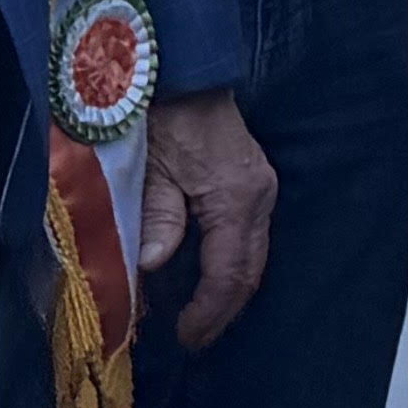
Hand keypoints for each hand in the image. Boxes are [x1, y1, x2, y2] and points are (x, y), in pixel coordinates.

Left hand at [140, 89, 279, 350]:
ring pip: (254, 256)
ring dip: (229, 290)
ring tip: (199, 317)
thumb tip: (155, 266)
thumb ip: (156, 216)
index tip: (185, 336)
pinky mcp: (252, 181)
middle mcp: (258, 196)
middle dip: (223, 310)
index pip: (229, 272)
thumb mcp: (148, 166)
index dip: (208, 311)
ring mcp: (260, 187)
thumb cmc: (160, 115)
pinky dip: (231, 266)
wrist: (181, 68)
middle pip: (250, 270)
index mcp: (236, 197)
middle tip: (194, 339)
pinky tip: (209, 279)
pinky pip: (248, 237)